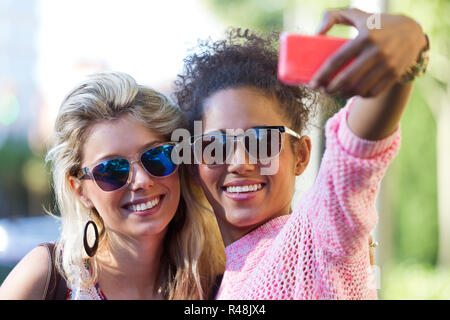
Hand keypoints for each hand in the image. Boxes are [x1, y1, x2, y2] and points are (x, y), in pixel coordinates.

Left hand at [309, 8, 426, 97]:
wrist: (412, 32)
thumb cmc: (377, 24)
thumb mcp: (357, 15)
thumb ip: (334, 16)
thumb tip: (317, 33)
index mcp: (364, 37)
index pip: (337, 60)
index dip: (322, 75)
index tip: (312, 84)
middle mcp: (376, 52)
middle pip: (347, 79)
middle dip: (330, 89)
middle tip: (323, 90)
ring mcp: (387, 65)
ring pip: (359, 88)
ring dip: (343, 94)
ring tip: (336, 92)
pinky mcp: (394, 74)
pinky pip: (373, 92)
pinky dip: (359, 95)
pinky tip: (352, 93)